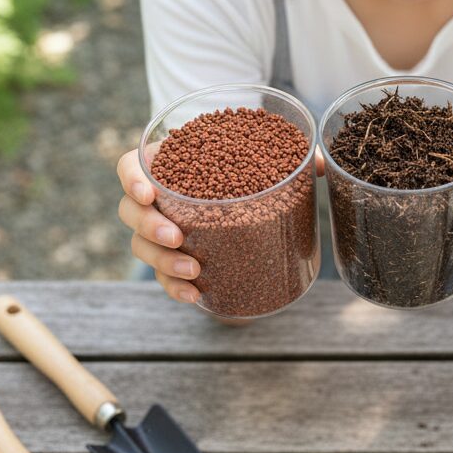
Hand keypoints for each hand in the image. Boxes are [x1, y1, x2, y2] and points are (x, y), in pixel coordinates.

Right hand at [118, 144, 328, 304]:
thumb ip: (288, 157)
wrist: (231, 195)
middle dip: (150, 227)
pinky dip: (175, 287)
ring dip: (163, 262)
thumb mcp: (257, 158)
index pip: (129, 166)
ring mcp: (158, 231)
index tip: (149, 192)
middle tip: (178, 237)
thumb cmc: (239, 167)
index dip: (131, 179)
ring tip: (193, 271)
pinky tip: (194, 295)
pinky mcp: (171, 258)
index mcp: (166, 164)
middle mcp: (154, 198)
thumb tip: (323, 165)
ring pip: (142, 248)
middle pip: (131, 213)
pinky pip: (162, 276)